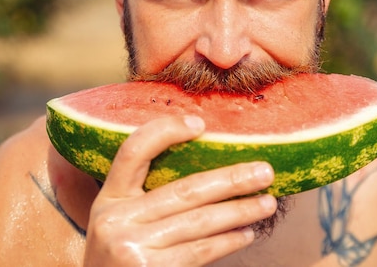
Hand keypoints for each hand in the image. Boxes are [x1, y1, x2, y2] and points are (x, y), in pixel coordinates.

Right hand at [84, 115, 276, 265]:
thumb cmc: (119, 257)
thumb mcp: (119, 222)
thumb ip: (146, 198)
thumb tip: (210, 172)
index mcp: (109, 198)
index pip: (133, 151)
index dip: (166, 131)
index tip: (200, 124)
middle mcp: (115, 219)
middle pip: (183, 189)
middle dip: (230, 179)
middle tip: (264, 171)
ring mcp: (131, 245)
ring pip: (199, 221)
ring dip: (239, 211)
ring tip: (266, 203)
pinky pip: (199, 251)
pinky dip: (227, 241)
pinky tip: (246, 234)